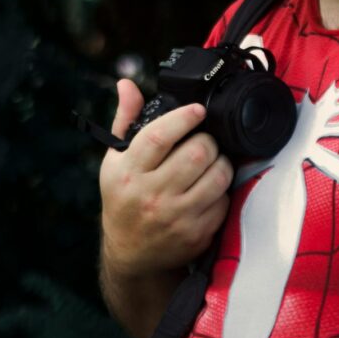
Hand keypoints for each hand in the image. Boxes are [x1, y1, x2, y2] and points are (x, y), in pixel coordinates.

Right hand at [100, 78, 232, 279]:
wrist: (130, 253)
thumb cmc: (124, 199)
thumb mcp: (115, 161)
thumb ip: (125, 121)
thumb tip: (127, 84)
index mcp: (127, 172)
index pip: (159, 137)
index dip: (184, 117)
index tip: (198, 110)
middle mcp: (150, 195)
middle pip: (197, 153)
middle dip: (208, 140)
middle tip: (205, 139)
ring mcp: (175, 217)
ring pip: (217, 175)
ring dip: (221, 161)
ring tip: (212, 160)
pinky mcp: (195, 234)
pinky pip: (223, 200)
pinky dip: (222, 190)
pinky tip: (210, 187)